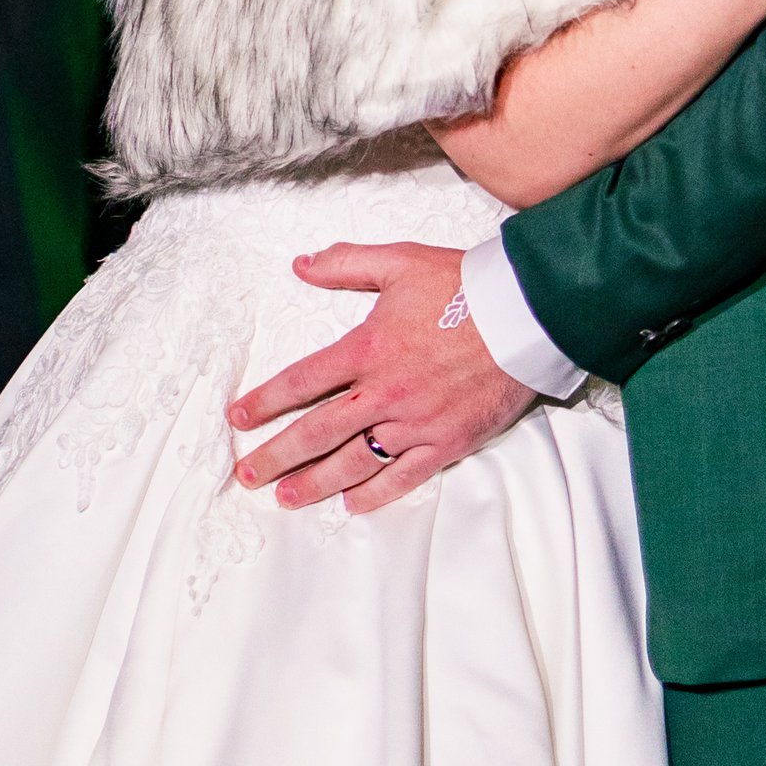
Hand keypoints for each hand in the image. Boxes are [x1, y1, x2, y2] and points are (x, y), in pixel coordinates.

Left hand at [226, 243, 533, 513]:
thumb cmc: (463, 284)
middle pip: (317, 432)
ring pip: (354, 463)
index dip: (266, 402)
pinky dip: (375, 494)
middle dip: (277, 456)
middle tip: (248, 476)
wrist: (526, 313)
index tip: (239, 419)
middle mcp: (385, 392)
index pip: (303, 382)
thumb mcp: (400, 261)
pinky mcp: (446, 443)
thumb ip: (346, 263)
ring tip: (286, 497)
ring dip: (315, 483)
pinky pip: (403, 477)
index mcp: (368, 348)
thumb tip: (302, 265)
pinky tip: (352, 504)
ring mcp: (415, 423)